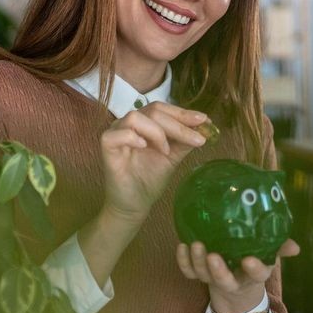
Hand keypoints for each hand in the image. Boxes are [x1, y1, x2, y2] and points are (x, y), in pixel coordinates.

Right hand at [100, 102, 208, 221]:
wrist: (135, 204)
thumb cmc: (151, 179)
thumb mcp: (173, 156)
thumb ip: (184, 140)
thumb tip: (205, 126)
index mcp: (144, 123)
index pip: (162, 109)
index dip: (182, 113)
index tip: (204, 120)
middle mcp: (129, 124)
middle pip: (153, 111)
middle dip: (178, 124)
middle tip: (197, 138)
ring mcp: (116, 133)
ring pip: (135, 117)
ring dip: (157, 132)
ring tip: (166, 151)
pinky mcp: (107, 147)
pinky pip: (119, 133)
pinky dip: (133, 137)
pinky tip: (144, 146)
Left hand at [175, 239, 301, 312]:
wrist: (236, 287)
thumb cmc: (253, 262)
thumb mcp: (269, 256)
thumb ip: (280, 248)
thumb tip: (296, 247)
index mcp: (254, 275)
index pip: (257, 274)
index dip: (253, 269)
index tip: (248, 260)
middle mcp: (233, 280)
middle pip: (224, 280)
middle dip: (217, 270)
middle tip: (212, 255)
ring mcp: (214, 279)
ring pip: (204, 275)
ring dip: (198, 261)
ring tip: (195, 244)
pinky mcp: (199, 276)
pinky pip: (189, 272)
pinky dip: (183, 261)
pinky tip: (181, 245)